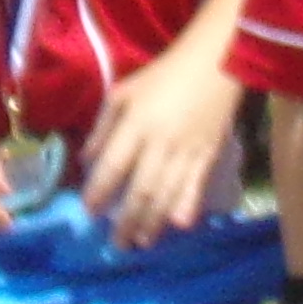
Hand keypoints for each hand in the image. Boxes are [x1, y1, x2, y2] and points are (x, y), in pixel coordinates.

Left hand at [77, 45, 242, 248]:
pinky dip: (188, 206)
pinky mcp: (209, 152)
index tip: (90, 211)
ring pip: (168, 194)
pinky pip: (197, 185)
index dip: (99, 192)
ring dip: (153, 222)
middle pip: (141, 190)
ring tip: (141, 242)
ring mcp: (188, 150)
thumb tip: (86, 160)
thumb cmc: (164, 74)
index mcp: (137, 124)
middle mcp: (161, 142)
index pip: (112, 167)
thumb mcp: (123, 92)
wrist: (217, 60)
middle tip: (116, 243)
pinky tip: (179, 224)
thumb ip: (103, 127)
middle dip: (126, 221)